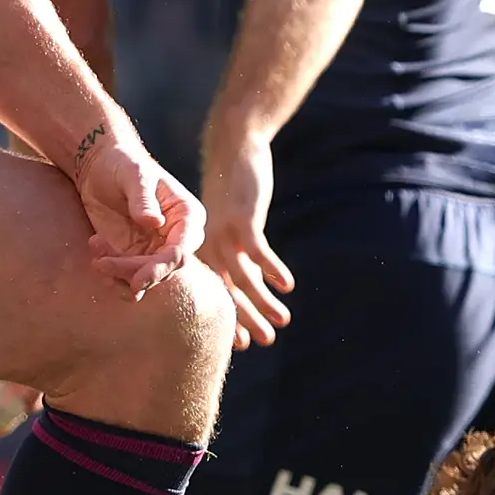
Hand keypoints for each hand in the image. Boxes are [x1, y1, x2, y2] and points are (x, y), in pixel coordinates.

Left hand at [69, 126, 219, 298]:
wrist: (99, 166)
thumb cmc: (122, 163)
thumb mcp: (133, 176)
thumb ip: (144, 199)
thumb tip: (155, 223)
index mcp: (187, 216)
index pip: (181, 250)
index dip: (162, 267)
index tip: (138, 279)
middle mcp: (177, 237)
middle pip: (165, 269)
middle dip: (135, 273)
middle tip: (103, 265)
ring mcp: (156, 249)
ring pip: (146, 278)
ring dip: (120, 275)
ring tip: (96, 254)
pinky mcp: (135, 256)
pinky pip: (129, 278)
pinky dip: (113, 277)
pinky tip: (96, 259)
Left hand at [190, 125, 293, 350]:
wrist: (234, 151)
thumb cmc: (235, 193)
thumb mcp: (233, 228)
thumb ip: (240, 256)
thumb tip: (255, 286)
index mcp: (206, 251)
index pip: (216, 293)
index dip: (231, 318)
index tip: (244, 344)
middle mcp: (209, 246)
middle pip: (228, 291)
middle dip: (248, 319)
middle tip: (266, 342)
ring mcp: (223, 233)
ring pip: (242, 277)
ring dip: (264, 302)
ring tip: (284, 321)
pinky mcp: (241, 219)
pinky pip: (257, 251)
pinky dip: (272, 269)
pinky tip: (288, 285)